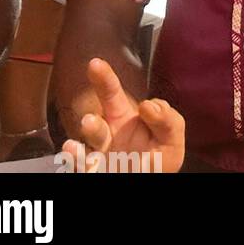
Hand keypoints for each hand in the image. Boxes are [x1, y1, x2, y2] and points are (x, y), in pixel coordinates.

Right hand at [61, 58, 185, 173]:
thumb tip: (147, 105)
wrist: (147, 180)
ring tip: (89, 121)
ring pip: (95, 135)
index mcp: (125, 117)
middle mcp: (109, 130)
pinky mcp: (93, 169)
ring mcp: (100, 151)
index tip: (145, 104)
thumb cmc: (158, 159)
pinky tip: (72, 149)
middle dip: (101, 80)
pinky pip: (81, 163)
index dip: (116, 83)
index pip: (119, 93)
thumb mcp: (171, 138)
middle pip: (105, 101)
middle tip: (94, 64)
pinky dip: (75, 157)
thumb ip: (168, 120)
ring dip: (92, 127)